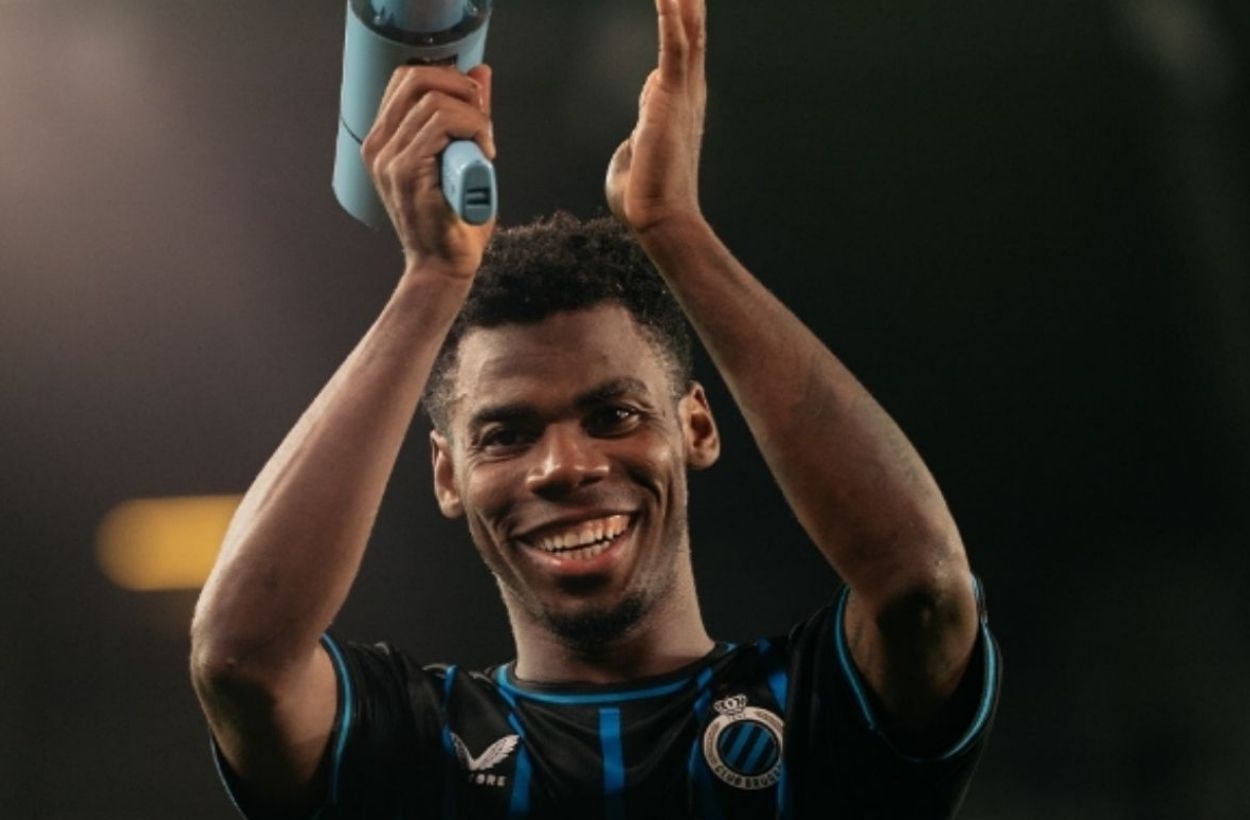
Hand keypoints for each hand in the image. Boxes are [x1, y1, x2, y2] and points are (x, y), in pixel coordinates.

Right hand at [362, 64, 495, 277]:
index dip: (446, 77)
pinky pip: (442, 123)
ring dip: (474, 116)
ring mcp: (388, 158)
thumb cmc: (452, 219)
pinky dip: (473, 129)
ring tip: (485, 145)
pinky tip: (484, 152)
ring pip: (435, 101)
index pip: (406, 77)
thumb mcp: (462, 155)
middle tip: (482, 117)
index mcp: (384, 139)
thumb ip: (468, 113)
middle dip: (460, 87)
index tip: (473, 103)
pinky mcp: (405, 171)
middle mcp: (379, 145)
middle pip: (416, 77)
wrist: (442, 265)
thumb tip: (480, 72)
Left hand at [606, 0, 706, 234]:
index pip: (682, 52)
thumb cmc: (645, 198)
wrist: (659, 219)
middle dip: (690, 1)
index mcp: (680, 106)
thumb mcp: (636, 156)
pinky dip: (670, 15)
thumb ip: (639, 133)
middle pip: (692, 33)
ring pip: (688, 31)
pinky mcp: (670, 97)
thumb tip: (641, 122)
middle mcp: (688, 94)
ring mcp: (683, 95)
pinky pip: (673, 46)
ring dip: (684, 1)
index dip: (681, 20)